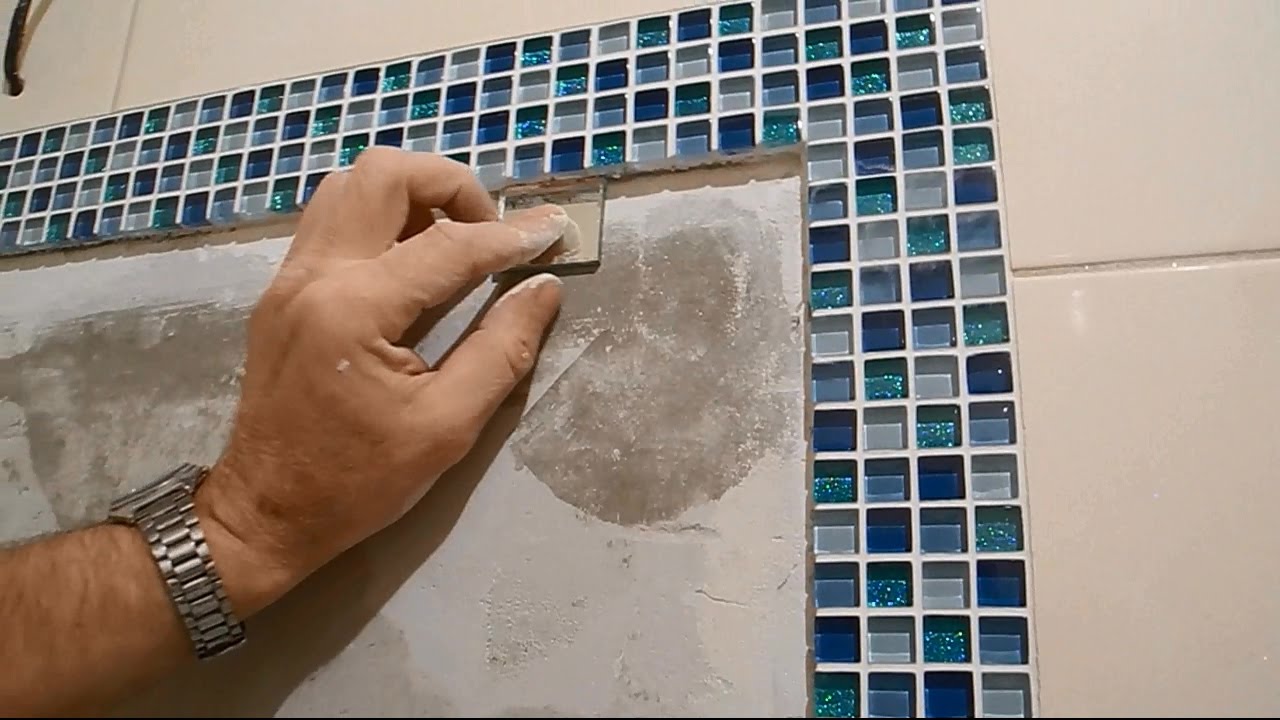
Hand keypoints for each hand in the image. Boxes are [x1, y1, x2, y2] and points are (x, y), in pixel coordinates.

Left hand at [194, 148, 570, 614]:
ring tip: (453, 243)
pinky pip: (334, 220)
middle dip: (451, 186)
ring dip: (411, 197)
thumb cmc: (357, 482)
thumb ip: (501, 351)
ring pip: (350, 186)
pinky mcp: (282, 290)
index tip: (554, 232)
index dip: (510, 236)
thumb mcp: (446, 428)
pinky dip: (381, 219)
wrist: (262, 512)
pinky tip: (412, 263)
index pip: (448, 244)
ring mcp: (290, 277)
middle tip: (488, 235)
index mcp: (354, 309)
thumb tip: (542, 289)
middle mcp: (315, 274)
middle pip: (383, 174)